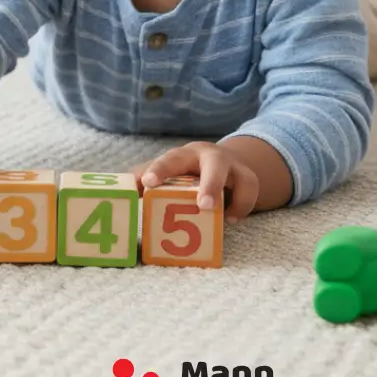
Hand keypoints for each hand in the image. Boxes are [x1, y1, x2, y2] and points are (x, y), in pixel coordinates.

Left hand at [136, 140, 259, 223]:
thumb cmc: (187, 170)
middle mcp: (211, 157)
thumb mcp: (168, 170)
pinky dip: (243, 207)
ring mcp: (233, 168)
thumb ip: (145, 177)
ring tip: (223, 217)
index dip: (159, 170)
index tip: (147, 183)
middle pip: (214, 165)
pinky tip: (231, 220)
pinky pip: (252, 193)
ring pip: (243, 178)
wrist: (223, 161)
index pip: (170, 159)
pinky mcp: (249, 179)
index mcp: (184, 155)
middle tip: (203, 206)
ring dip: (235, 198)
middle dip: (210, 185)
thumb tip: (124, 190)